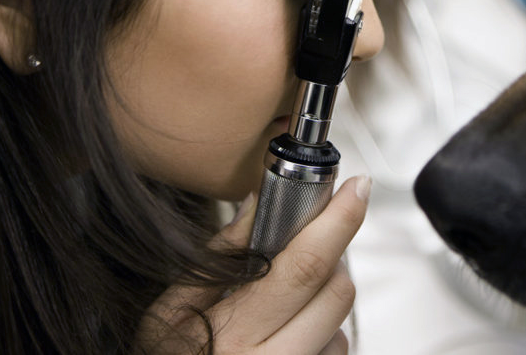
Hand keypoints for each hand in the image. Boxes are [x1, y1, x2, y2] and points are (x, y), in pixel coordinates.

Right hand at [135, 176, 371, 354]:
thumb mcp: (170, 311)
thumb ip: (218, 257)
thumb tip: (260, 203)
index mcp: (234, 335)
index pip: (305, 265)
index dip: (339, 220)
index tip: (355, 188)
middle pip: (337, 291)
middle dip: (330, 259)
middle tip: (300, 251)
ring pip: (341, 322)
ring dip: (323, 300)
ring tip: (281, 304)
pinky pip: (336, 350)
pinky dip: (321, 333)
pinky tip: (285, 335)